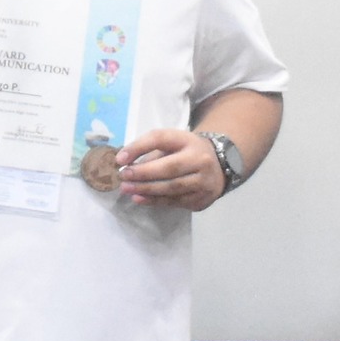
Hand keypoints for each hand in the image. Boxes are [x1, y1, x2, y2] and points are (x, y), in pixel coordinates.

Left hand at [112, 128, 227, 211]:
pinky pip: (175, 201)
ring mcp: (204, 181)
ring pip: (172, 187)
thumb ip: (150, 151)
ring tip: (127, 189)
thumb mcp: (172, 144)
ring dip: (146, 189)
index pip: (161, 139)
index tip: (120, 158)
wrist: (219, 167)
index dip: (139, 147)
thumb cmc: (186, 152)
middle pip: (169, 167)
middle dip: (143, 173)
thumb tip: (124, 163)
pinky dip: (155, 201)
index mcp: (189, 141)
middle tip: (123, 177)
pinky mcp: (202, 199)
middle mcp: (200, 160)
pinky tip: (139, 199)